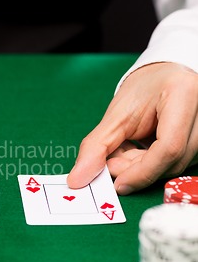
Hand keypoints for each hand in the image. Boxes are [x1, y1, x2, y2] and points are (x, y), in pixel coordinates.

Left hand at [67, 62, 197, 194]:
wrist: (165, 77)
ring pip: (173, 166)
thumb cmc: (143, 90)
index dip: (141, 172)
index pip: (169, 147)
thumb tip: (78, 179)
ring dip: (140, 167)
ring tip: (122, 150)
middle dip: (135, 170)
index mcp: (184, 96)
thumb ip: (96, 146)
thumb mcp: (116, 115)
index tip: (117, 184)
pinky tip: (135, 150)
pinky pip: (174, 163)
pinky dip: (148, 163)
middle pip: (172, 161)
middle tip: (109, 163)